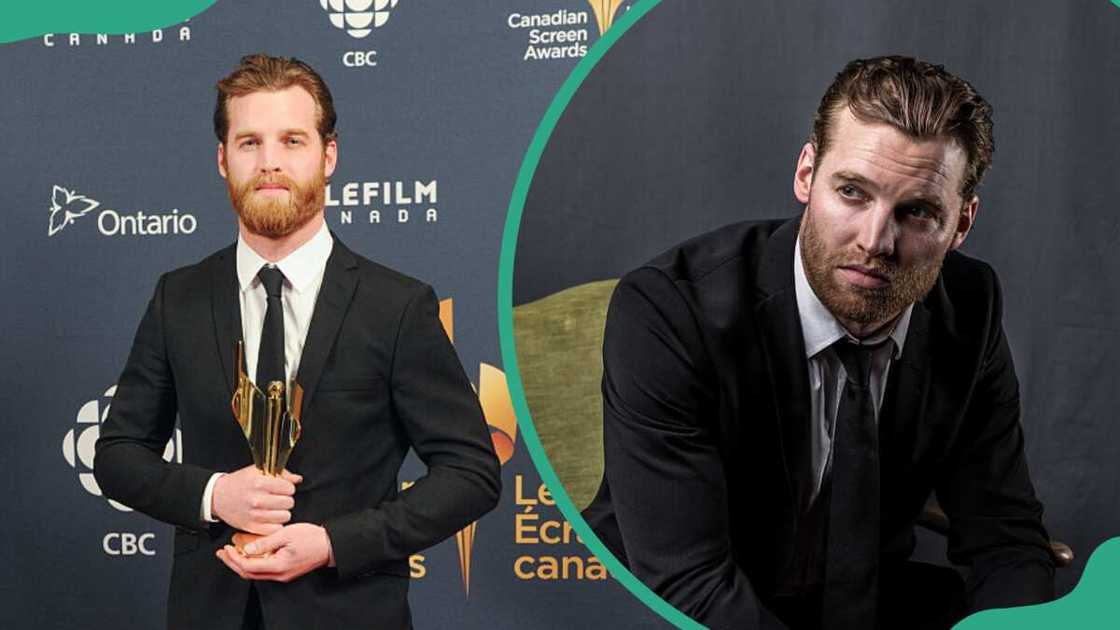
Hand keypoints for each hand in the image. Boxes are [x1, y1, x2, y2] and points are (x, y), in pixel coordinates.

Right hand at [212, 465, 301, 534]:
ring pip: (285, 517)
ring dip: (282, 513)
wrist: (218, 496)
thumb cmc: (240, 483)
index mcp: (259, 483)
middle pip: (289, 503)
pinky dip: (275, 524)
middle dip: (286, 500)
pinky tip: (269, 518)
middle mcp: (257, 499)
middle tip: (277, 498)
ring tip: (274, 508)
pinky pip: (275, 529)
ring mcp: (254, 515)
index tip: (282, 488)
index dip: (288, 488)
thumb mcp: (258, 471)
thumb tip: (297, 479)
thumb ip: (280, 474)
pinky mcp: (251, 527)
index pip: (289, 488)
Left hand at [216, 523, 333, 582]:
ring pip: (255, 573)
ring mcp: (282, 575)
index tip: (226, 548)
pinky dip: (253, 563)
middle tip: (222, 553)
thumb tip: (247, 549)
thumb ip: (265, 542)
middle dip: (232, 563)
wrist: (330, 546)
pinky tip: (250, 554)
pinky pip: (264, 571)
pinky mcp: (286, 572)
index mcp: (278, 566)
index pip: (248, 566)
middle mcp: (279, 575)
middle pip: (248, 573)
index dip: (234, 558)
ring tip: (232, 553)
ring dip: (241, 564)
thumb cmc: (312, 538)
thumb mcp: (287, 534)